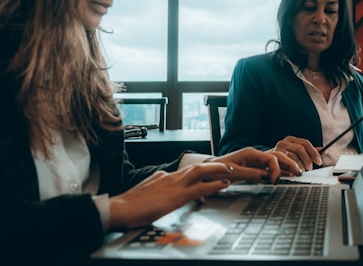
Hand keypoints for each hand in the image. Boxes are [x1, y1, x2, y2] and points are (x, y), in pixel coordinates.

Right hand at [109, 162, 233, 230]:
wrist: (118, 209)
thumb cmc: (128, 207)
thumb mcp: (145, 196)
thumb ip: (156, 193)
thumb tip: (162, 196)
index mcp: (162, 177)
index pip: (185, 172)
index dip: (199, 172)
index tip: (209, 172)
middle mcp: (170, 177)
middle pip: (197, 167)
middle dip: (213, 166)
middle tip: (227, 166)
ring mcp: (174, 185)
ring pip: (201, 172)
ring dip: (218, 170)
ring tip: (232, 170)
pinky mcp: (177, 196)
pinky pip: (200, 188)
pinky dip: (214, 185)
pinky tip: (224, 185)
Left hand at [208, 147, 302, 181]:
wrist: (206, 171)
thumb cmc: (216, 170)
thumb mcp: (233, 173)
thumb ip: (251, 174)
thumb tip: (268, 177)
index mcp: (250, 153)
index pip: (270, 158)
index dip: (276, 169)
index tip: (276, 181)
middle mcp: (254, 155)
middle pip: (277, 156)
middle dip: (289, 163)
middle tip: (299, 173)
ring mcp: (254, 161)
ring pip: (275, 161)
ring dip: (287, 166)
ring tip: (298, 173)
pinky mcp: (253, 168)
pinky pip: (270, 168)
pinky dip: (280, 171)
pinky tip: (287, 175)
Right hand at [271, 136, 322, 171]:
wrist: (266, 162)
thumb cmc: (284, 158)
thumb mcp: (297, 154)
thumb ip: (310, 152)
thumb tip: (324, 151)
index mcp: (291, 139)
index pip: (305, 143)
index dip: (313, 152)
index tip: (319, 161)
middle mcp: (284, 142)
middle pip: (300, 149)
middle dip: (307, 160)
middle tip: (310, 168)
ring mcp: (278, 149)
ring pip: (293, 157)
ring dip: (300, 166)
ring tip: (302, 171)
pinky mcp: (273, 157)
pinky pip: (286, 163)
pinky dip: (292, 168)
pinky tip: (294, 172)